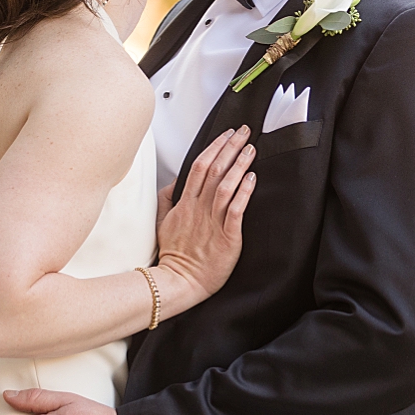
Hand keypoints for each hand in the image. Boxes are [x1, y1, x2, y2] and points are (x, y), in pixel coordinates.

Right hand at [155, 126, 255, 308]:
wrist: (179, 282)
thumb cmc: (174, 255)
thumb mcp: (162, 223)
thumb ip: (166, 200)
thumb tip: (173, 182)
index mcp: (185, 204)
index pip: (200, 167)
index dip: (215, 147)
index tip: (227, 134)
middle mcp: (199, 209)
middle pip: (215, 170)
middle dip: (230, 147)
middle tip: (245, 132)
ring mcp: (212, 222)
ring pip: (225, 186)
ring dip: (239, 165)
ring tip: (251, 149)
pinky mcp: (226, 237)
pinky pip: (235, 210)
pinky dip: (244, 193)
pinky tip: (252, 178)